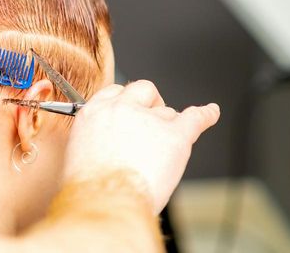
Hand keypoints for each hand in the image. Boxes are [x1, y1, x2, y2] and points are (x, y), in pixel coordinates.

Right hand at [64, 80, 219, 213]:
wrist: (106, 200)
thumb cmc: (90, 187)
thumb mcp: (79, 154)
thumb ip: (95, 141)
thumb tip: (105, 147)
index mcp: (95, 113)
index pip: (116, 92)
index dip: (127, 100)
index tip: (131, 107)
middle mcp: (122, 110)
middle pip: (144, 90)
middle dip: (150, 103)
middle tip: (151, 119)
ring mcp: (151, 121)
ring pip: (168, 113)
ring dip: (169, 127)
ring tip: (167, 147)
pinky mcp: (175, 136)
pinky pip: (196, 118)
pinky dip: (206, 115)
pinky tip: (211, 113)